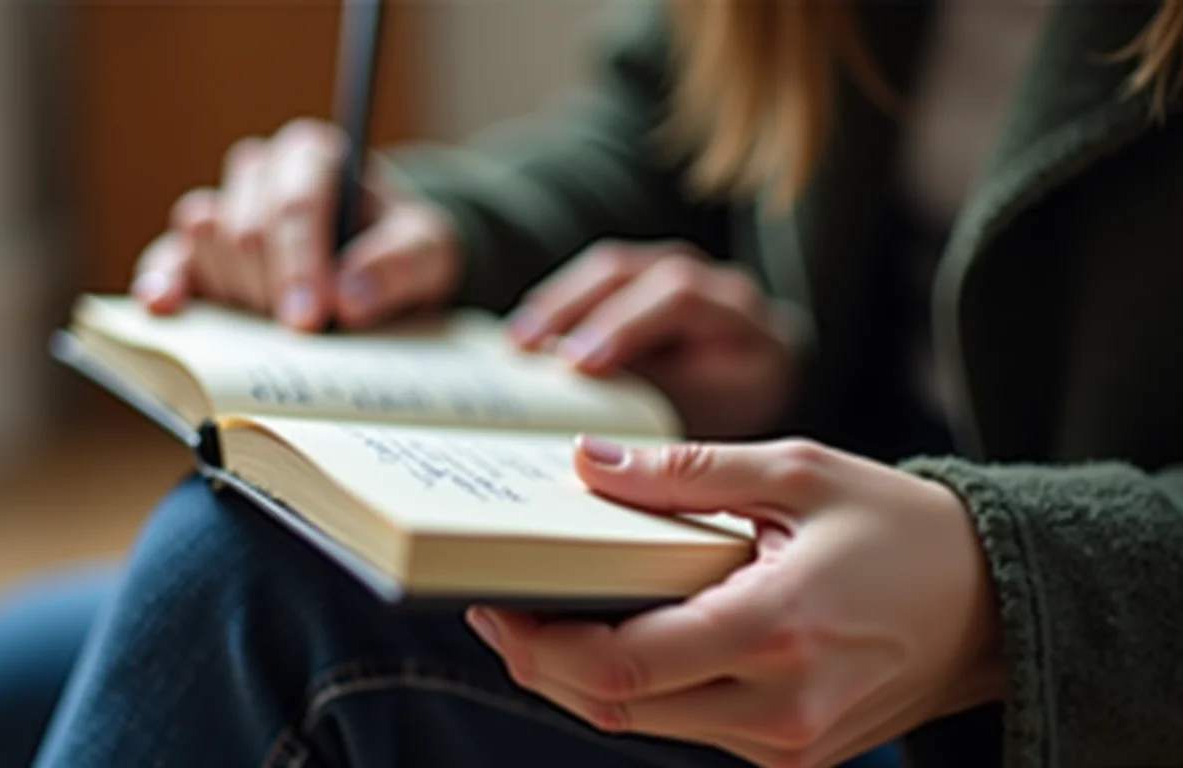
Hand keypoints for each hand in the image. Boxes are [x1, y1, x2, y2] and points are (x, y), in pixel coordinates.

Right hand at [130, 119, 460, 330]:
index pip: (296, 204)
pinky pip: (166, 259)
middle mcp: (262, 174)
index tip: (311, 318)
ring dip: (238, 292)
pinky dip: (163, 283)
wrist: (385, 269)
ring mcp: (225, 210)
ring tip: (275, 325)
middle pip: (246, 227)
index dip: (301, 264)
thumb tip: (350, 298)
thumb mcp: (431, 252)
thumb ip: (402, 265)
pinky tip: (163, 306)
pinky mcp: (198, 253)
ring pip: (204, 238)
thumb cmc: (405, 250)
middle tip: (303, 334)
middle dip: (273, 287)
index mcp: (315, 156)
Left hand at [466, 437, 1003, 767]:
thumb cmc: (901, 528)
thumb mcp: (798, 472)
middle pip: (616, 706)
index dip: (540, 643)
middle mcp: (779, 708)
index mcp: (778, 630)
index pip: (623, 664)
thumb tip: (587, 465)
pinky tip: (618, 638)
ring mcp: (786, 745)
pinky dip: (638, 689)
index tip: (493, 602)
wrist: (994, 605)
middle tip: (498, 610)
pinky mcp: (790, 756)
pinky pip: (686, 727)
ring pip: (643, 725)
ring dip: (581, 680)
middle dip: (540, 664)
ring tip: (543, 618)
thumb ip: (686, 474)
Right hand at [506, 240, 798, 437]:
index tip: (579, 362)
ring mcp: (677, 268)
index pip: (679, 299)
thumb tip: (594, 430)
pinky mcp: (648, 275)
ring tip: (517, 342)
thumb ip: (660, 405)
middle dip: (576, 308)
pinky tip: (528, 332)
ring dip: (558, 303)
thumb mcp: (712, 415)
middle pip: (635, 272)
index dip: (624, 325)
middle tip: (530, 348)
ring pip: (611, 269)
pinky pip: (598, 280)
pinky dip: (561, 304)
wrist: (763, 374)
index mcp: (738, 316)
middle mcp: (708, 279)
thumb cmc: (733, 405)